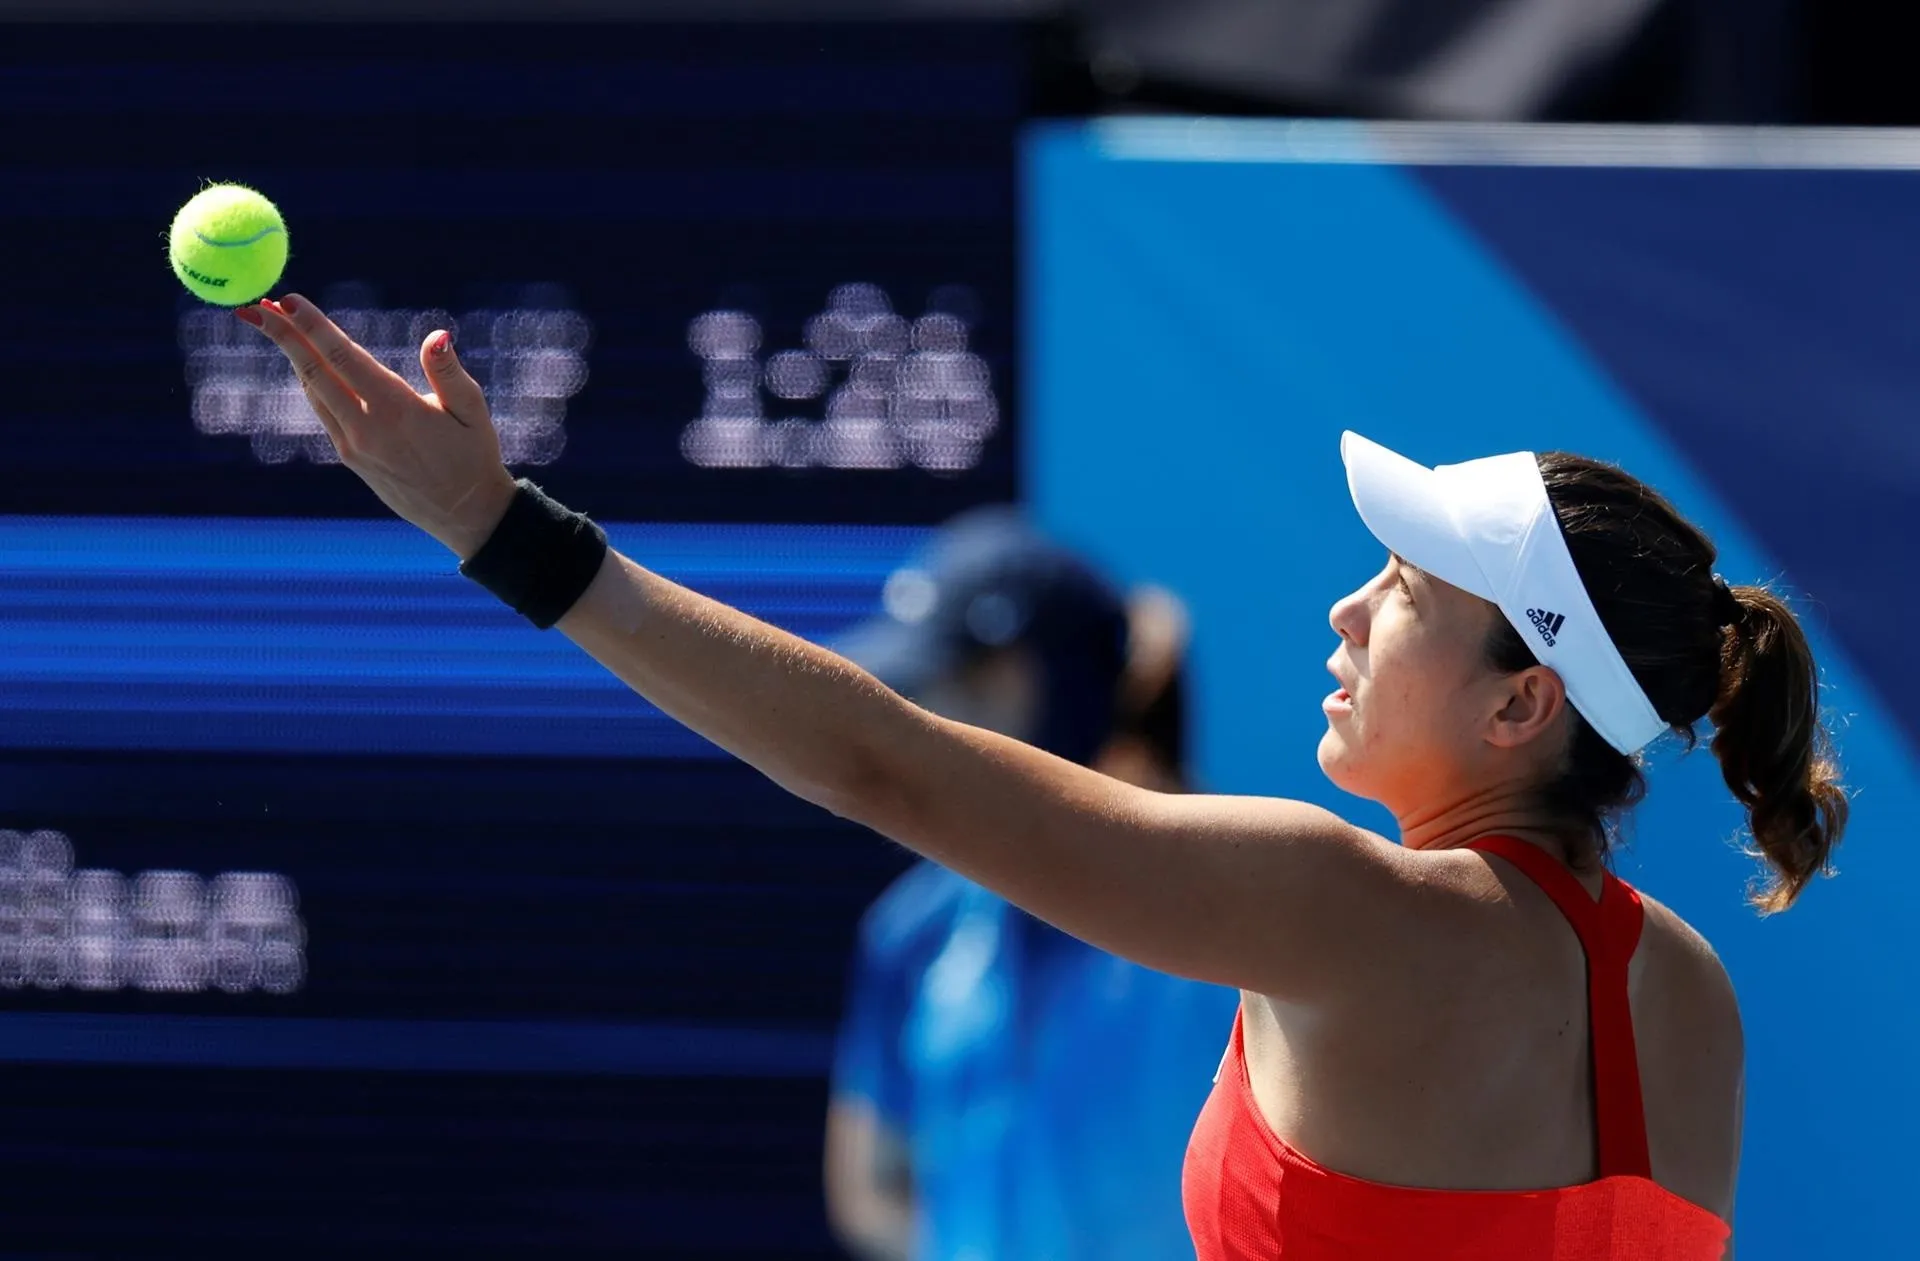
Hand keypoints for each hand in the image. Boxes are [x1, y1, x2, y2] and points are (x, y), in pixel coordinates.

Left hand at [242, 294, 518, 559]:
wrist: (463, 514)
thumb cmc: (473, 456)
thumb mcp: (473, 412)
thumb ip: (448, 372)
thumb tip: (437, 335)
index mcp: (395, 409)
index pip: (342, 358)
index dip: (312, 327)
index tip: (287, 300)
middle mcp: (366, 427)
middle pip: (312, 372)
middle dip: (282, 336)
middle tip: (255, 305)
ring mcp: (353, 445)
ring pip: (313, 391)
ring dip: (291, 356)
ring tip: (272, 324)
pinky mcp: (351, 457)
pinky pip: (324, 410)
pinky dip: (310, 380)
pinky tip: (304, 363)